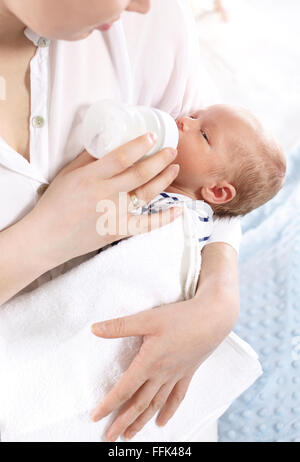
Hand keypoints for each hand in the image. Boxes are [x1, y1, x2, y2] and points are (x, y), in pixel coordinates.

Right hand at [28, 133, 181, 268]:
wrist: (48, 237)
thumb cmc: (55, 204)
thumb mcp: (67, 174)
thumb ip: (88, 158)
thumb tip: (106, 140)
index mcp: (91, 177)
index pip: (122, 157)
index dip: (140, 145)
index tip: (153, 136)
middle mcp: (106, 194)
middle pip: (140, 174)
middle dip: (160, 160)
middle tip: (172, 150)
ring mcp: (114, 214)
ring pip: (146, 194)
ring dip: (164, 180)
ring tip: (174, 168)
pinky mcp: (118, 230)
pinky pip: (147, 225)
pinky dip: (165, 218)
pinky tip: (179, 210)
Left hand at [90, 294, 227, 441]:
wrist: (213, 318)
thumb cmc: (181, 317)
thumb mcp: (147, 318)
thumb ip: (120, 326)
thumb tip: (94, 329)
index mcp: (149, 362)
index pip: (125, 389)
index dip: (109, 404)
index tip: (95, 417)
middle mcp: (162, 374)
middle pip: (139, 404)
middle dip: (123, 422)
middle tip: (109, 438)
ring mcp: (176, 375)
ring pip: (156, 404)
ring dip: (142, 421)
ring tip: (129, 435)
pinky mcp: (188, 373)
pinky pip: (177, 397)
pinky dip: (168, 411)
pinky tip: (161, 422)